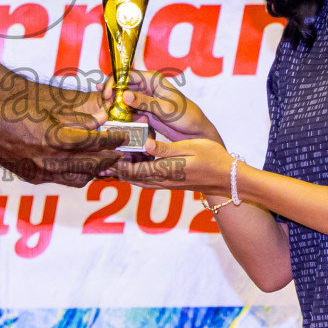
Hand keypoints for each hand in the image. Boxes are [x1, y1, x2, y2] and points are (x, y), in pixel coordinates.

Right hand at [0, 102, 124, 186]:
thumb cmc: (13, 113)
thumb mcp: (46, 108)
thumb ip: (75, 116)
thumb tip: (100, 118)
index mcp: (53, 138)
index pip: (92, 142)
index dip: (111, 139)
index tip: (122, 136)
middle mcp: (49, 159)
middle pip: (90, 164)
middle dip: (109, 159)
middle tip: (121, 152)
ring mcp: (41, 172)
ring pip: (79, 177)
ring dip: (96, 171)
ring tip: (107, 162)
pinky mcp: (35, 178)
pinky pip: (63, 180)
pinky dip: (78, 175)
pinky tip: (84, 167)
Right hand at [104, 70, 223, 145]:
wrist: (195, 132)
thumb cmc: (187, 116)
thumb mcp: (165, 109)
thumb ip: (145, 102)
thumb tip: (125, 95)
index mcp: (152, 79)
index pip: (127, 75)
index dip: (114, 83)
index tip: (107, 95)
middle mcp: (146, 87)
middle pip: (122, 86)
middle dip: (111, 95)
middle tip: (103, 106)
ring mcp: (144, 100)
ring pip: (122, 100)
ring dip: (114, 106)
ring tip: (104, 115)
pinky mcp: (143, 112)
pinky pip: (128, 111)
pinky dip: (120, 116)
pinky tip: (113, 121)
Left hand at [111, 136, 232, 193]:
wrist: (226, 178)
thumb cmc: (211, 158)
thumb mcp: (190, 148)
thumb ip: (165, 148)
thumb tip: (145, 143)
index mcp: (165, 170)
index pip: (134, 169)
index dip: (117, 163)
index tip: (104, 152)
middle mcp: (162, 180)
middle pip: (131, 177)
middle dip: (116, 169)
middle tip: (101, 157)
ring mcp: (166, 183)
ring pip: (137, 180)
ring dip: (124, 172)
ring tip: (111, 162)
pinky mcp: (169, 182)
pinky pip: (146, 180)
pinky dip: (135, 174)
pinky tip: (131, 165)